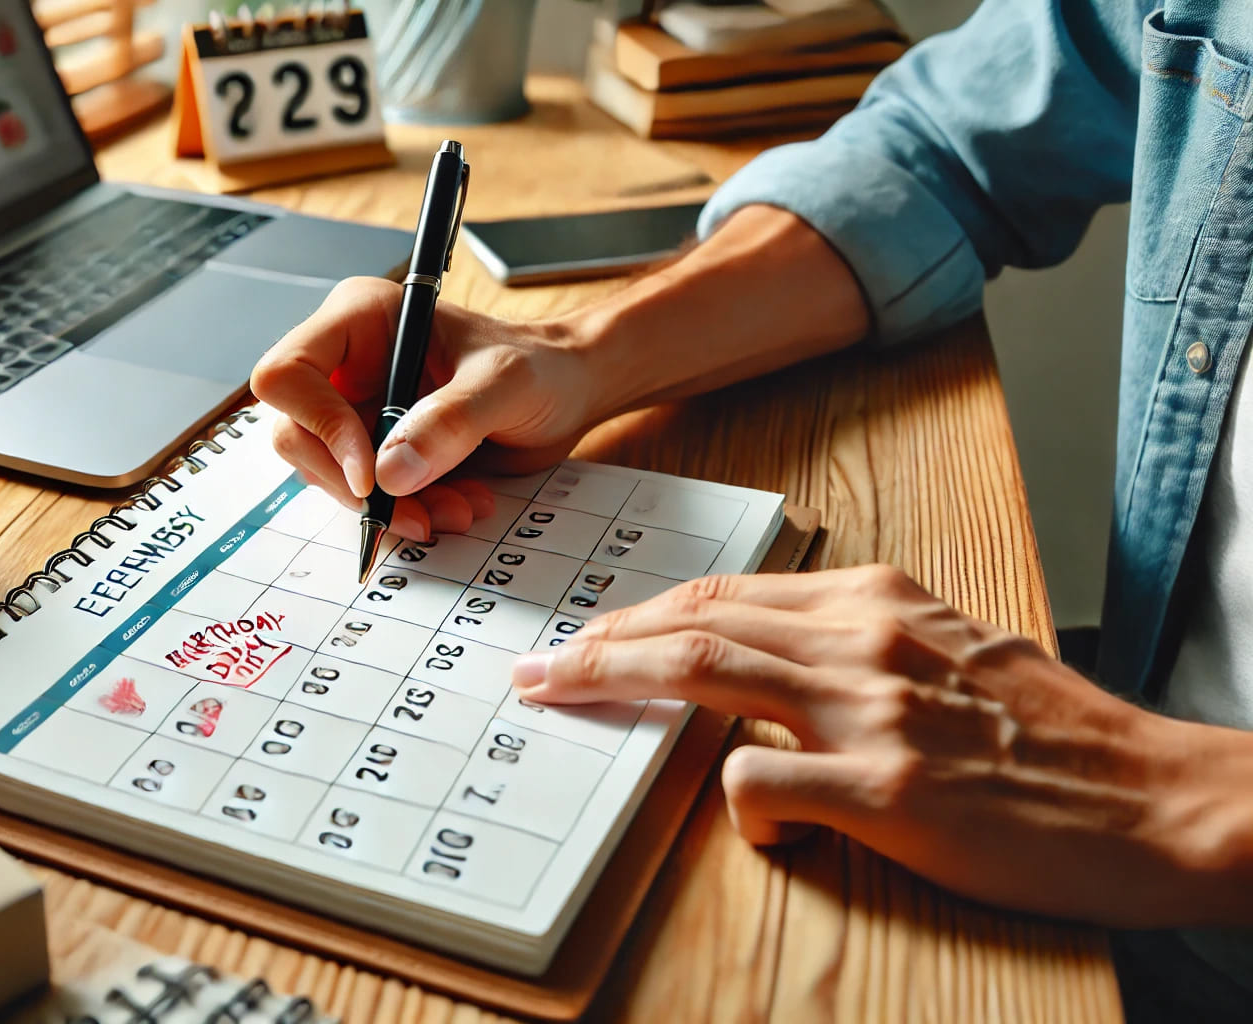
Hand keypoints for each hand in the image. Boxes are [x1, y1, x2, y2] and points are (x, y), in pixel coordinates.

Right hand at [251, 277, 605, 540]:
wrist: (567, 394)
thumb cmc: (539, 366)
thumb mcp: (503, 385)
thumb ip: (449, 421)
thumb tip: (389, 472)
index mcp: (360, 320)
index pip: (288, 373)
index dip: (318, 426)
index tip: (370, 473)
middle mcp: (347, 364)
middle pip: (297, 435)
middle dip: (355, 484)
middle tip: (415, 511)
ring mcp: (358, 409)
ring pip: (329, 475)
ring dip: (388, 507)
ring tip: (457, 508)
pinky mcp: (377, 450)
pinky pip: (365, 495)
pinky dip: (406, 513)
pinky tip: (456, 505)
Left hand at [511, 565, 1252, 927]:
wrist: (1160, 796)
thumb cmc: (1053, 736)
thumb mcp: (947, 653)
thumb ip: (854, 648)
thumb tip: (763, 668)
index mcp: (875, 600)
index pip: (724, 594)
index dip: (641, 616)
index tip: (590, 635)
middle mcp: (864, 639)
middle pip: (693, 621)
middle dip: (601, 641)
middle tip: (542, 665)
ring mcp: (873, 713)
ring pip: (702, 671)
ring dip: (614, 681)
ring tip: (559, 695)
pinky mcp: (891, 793)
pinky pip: (761, 786)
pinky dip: (738, 807)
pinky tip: (762, 825)